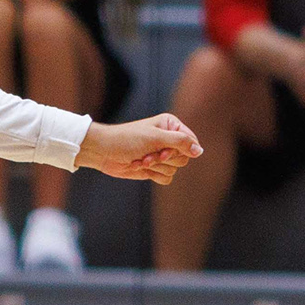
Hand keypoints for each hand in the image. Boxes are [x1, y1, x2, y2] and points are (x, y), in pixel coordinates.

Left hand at [78, 113, 204, 183]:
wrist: (104, 151)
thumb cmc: (127, 139)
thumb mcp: (156, 138)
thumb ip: (180, 142)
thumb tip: (200, 151)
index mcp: (171, 125)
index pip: (191, 142)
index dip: (180, 150)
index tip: (163, 150)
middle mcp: (168, 139)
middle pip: (184, 158)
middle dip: (164, 159)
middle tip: (149, 154)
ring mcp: (161, 155)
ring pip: (174, 169)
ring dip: (155, 167)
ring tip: (140, 159)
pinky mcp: (155, 168)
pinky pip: (166, 178)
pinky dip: (152, 175)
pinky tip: (139, 167)